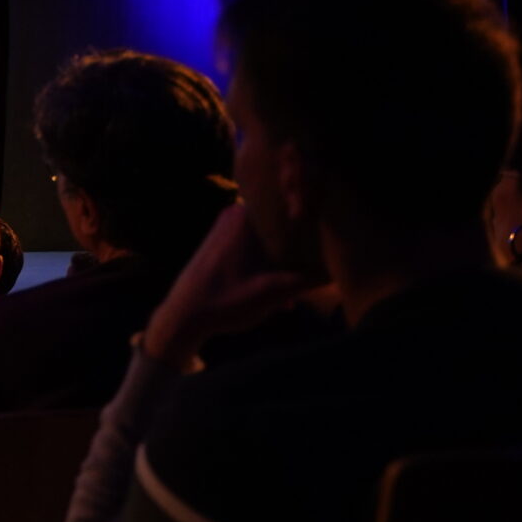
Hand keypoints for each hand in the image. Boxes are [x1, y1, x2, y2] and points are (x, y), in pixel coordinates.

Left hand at [141, 203, 312, 369]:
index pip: (286, 205)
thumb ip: (309, 279)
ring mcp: (224, 231)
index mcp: (245, 217)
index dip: (309, 218)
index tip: (328, 232)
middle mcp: (233, 217)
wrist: (183, 316)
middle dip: (300, 247)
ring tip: (300, 291)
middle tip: (322, 263)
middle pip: (280, 225)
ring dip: (284, 264)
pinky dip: (267, 270)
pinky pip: (254, 252)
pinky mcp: (219, 248)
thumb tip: (337, 272)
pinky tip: (281, 300)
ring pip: (268, 242)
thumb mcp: (275, 291)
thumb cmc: (226, 299)